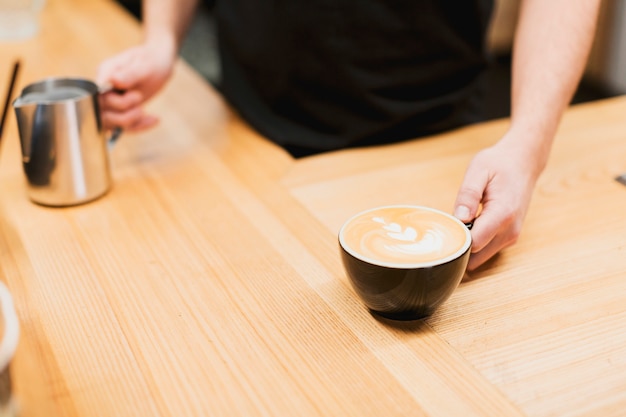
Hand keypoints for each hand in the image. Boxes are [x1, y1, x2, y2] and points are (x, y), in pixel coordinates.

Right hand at [97, 41, 175, 130]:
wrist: (159, 62)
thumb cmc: (151, 60)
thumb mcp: (144, 65)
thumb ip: (129, 73)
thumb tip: (113, 80)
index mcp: (106, 73)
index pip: (97, 95)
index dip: (115, 102)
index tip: (136, 95)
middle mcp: (104, 88)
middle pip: (100, 111)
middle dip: (124, 112)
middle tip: (140, 98)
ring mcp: (111, 100)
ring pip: (109, 122)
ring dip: (129, 122)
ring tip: (145, 112)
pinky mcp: (120, 110)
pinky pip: (123, 126)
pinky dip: (139, 126)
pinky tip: (154, 119)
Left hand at [453, 132, 545, 270]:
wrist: (524, 162)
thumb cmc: (500, 164)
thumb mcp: (478, 171)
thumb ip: (468, 195)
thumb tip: (459, 218)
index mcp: (502, 214)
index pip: (474, 244)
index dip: (456, 239)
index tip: (446, 226)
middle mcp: (510, 231)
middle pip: (476, 257)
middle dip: (459, 246)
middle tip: (449, 225)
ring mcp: (511, 237)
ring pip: (480, 257)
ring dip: (467, 246)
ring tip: (461, 222)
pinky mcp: (509, 238)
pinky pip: (486, 250)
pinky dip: (475, 243)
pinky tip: (470, 225)